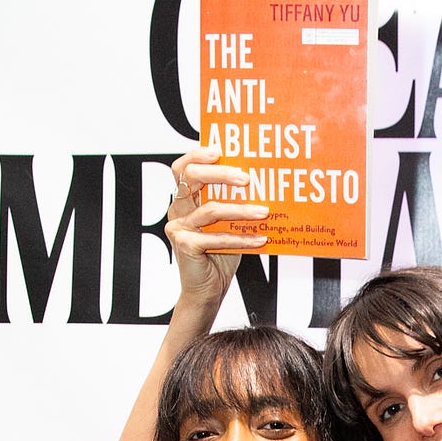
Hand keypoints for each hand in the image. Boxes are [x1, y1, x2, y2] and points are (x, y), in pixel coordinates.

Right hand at [165, 144, 269, 313]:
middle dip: (219, 173)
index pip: (184, 167)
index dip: (198, 155)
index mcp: (185, 199)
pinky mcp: (184, 245)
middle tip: (247, 178)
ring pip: (210, 209)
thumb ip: (234, 202)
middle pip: (190, 177)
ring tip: (264, 211)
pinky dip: (241, 238)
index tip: (220, 151)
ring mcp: (178, 227)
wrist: (208, 290)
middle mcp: (177, 209)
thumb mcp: (228, 223)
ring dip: (241, 210)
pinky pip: (216, 237)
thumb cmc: (220, 254)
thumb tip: (263, 181)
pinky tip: (260, 238)